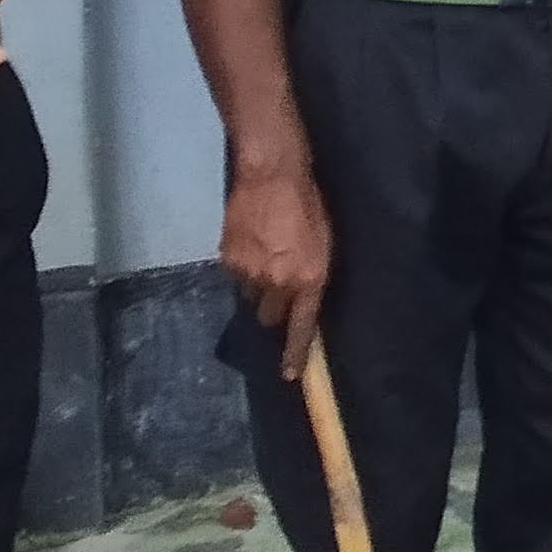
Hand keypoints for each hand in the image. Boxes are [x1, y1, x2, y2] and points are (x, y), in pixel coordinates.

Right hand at [224, 165, 336, 380]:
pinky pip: (235, 276)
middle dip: (273, 309)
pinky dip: (242, 267)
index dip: (294, 353)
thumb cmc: (309, 206)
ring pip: (250, 297)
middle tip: (277, 288)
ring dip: (257, 286)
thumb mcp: (324, 244)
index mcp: (309, 279)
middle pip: (269, 317)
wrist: (273, 177)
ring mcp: (249, 273)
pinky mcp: (228, 260)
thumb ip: (312, 276)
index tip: (288, 375)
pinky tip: (250, 244)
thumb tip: (300, 300)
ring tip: (264, 257)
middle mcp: (278, 283)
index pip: (301, 327)